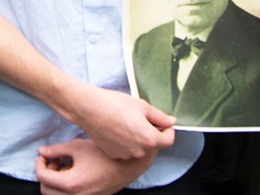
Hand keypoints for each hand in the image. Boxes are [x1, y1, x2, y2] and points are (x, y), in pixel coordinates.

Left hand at [32, 139, 154, 194]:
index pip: (42, 176)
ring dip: (55, 183)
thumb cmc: (105, 154)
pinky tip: (75, 172)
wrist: (129, 164)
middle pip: (46, 190)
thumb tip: (41, 151)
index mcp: (70, 183)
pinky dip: (65, 188)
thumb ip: (56, 150)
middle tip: (54, 161)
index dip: (39, 163)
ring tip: (65, 166)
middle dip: (46, 174)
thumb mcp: (77, 147)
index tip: (44, 155)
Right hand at [53, 87, 174, 159]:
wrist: (89, 109)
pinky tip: (117, 130)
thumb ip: (160, 116)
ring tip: (126, 123)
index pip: (169, 140)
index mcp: (149, 139)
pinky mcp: (114, 154)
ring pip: (139, 147)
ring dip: (138, 138)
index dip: (168, 130)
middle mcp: (139, 151)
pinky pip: (126, 150)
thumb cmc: (115, 104)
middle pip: (153, 144)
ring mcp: (126, 154)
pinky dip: (126, 142)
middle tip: (141, 119)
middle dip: (151, 133)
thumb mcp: (142, 106)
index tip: (162, 123)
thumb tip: (170, 121)